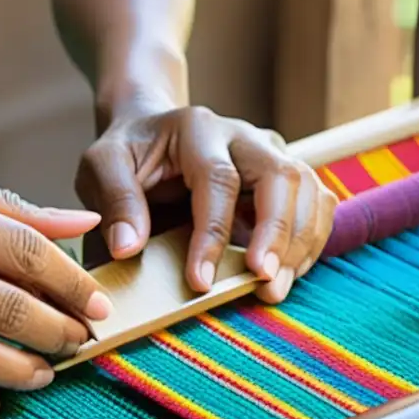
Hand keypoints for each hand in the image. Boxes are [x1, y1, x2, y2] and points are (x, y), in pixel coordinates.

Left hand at [76, 106, 337, 302]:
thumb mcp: (101, 166)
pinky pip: (317, 205)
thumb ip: (115, 201)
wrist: (151, 132)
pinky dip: (310, 242)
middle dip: (277, 233)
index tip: (199, 282)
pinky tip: (286, 274)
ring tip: (273, 289)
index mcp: (197, 129)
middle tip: (262, 281)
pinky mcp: (285, 180)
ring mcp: (271, 156)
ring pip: (309, 190)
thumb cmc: (127, 154)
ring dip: (300, 243)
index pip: (217, 179)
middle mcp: (244, 137)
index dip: (212, 233)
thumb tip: (128, 248)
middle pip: (282, 176)